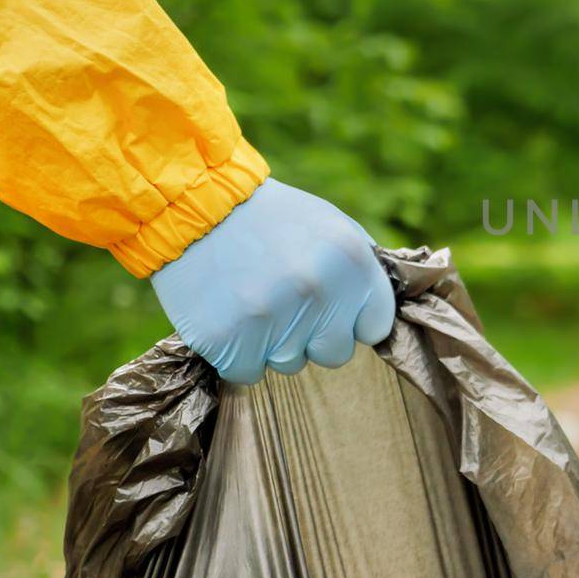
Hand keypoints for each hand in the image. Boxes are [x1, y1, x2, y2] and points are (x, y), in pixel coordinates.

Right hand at [150, 179, 395, 383]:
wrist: (196, 204)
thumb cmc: (272, 218)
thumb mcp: (333, 226)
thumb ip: (363, 270)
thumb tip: (382, 312)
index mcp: (352, 261)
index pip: (376, 328)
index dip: (352, 319)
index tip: (331, 307)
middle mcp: (317, 290)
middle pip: (335, 354)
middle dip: (314, 336)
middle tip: (285, 300)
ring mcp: (271, 317)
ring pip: (289, 364)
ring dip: (273, 343)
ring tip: (253, 298)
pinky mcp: (226, 339)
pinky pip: (247, 373)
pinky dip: (238, 354)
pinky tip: (230, 316)